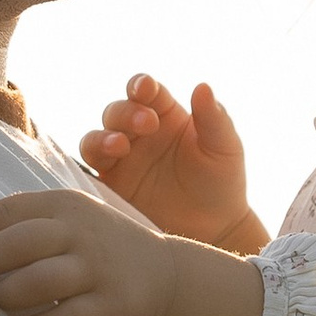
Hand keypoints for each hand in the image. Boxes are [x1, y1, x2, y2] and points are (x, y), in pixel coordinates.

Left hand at [0, 187, 177, 315]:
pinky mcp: (110, 308)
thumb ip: (4, 211)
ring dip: (8, 296)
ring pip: (36, 283)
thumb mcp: (58, 218)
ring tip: (7, 299)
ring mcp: (98, 271)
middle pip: (18, 243)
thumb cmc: (95, 245)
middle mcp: (81, 232)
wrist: (165, 276)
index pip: (5, 212)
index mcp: (62, 205)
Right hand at [80, 74, 259, 247]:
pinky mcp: (111, 187)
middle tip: (146, 124)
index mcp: (165, 115)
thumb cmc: (222, 181)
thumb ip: (214, 117)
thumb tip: (202, 86)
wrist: (215, 229)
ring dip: (102, 138)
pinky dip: (91, 164)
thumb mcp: (224, 147)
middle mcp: (138, 133)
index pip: (146, 91)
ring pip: (96, 138)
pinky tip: (106, 164)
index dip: (140, 85)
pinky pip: (90, 171)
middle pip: (117, 111)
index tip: (145, 88)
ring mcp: (122, 159)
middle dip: (127, 113)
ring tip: (119, 145)